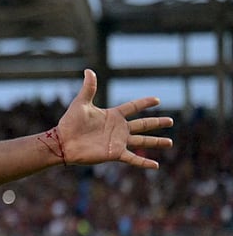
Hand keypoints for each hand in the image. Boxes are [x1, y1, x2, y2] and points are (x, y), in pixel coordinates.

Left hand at [56, 69, 172, 168]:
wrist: (63, 142)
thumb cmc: (70, 123)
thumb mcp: (81, 103)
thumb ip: (88, 88)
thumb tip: (88, 70)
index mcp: (113, 115)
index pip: (133, 107)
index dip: (144, 103)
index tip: (157, 100)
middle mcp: (118, 128)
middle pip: (142, 124)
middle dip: (157, 123)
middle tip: (171, 121)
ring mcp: (118, 141)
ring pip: (142, 141)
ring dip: (156, 141)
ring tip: (170, 142)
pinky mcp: (115, 153)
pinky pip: (133, 158)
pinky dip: (144, 162)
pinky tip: (156, 165)